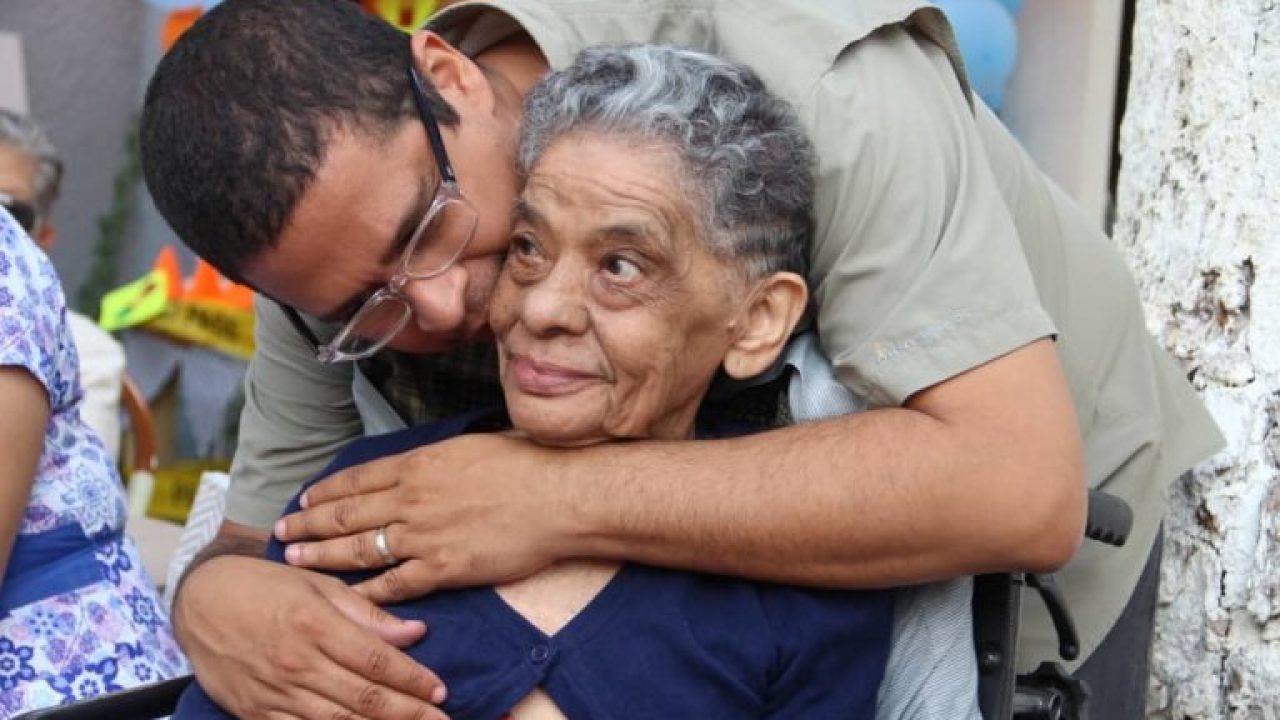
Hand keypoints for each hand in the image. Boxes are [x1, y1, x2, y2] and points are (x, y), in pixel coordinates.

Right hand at [175, 554, 448, 718]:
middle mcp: (297, 663)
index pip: (377, 662)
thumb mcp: (318, 584)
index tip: (441, 689)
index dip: (414, 679)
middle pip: (365, 698)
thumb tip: (415, 632)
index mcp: (315, 625)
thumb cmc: (265, 585)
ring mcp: (276, 693)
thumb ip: (367, 612)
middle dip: (410, 713)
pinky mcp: (256, 713)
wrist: (198, 601)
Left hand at [274, 433, 568, 602]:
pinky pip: (394, 584)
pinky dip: (366, 591)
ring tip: (296, 562)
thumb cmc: (527, 464)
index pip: (358, 479)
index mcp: (419, 464)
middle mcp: (412, 498)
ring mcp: (424, 535)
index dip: (326, 491)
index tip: (303, 500)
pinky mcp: (443, 568)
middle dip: (308, 525)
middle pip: (346, 513)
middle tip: (281, 533)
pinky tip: (345, 597)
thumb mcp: (473, 444)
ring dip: (323, 556)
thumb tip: (427, 462)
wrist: (557, 496)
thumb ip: (440, 458)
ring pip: (360, 548)